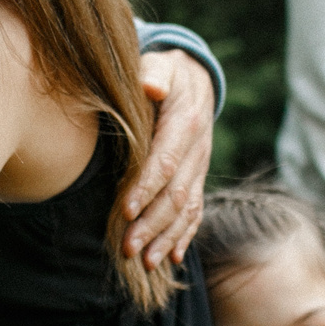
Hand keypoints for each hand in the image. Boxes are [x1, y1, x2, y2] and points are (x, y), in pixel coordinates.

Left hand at [122, 49, 214, 268]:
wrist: (194, 79)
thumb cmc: (165, 72)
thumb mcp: (161, 64)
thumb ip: (154, 73)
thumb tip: (150, 86)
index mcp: (184, 124)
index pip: (164, 162)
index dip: (145, 188)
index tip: (125, 210)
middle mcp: (196, 152)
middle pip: (175, 194)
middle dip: (152, 224)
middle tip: (127, 248)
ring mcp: (199, 168)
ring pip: (186, 209)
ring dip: (166, 238)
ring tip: (145, 261)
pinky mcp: (197, 178)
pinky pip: (195, 211)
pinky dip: (184, 236)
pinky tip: (173, 258)